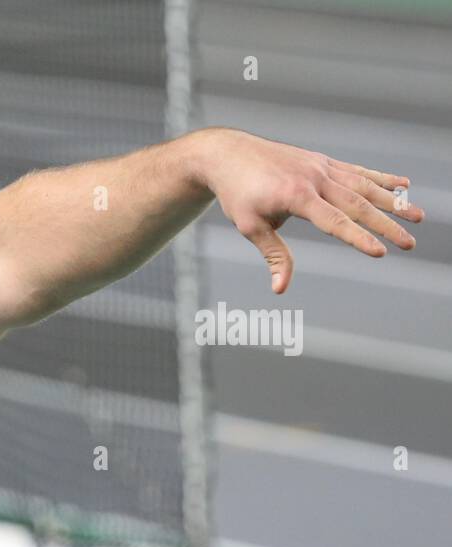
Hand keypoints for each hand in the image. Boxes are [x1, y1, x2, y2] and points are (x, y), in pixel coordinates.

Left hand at [193, 128, 423, 293]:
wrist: (229, 155)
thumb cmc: (237, 194)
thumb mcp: (250, 227)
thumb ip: (274, 255)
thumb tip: (280, 289)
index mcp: (297, 196)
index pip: (335, 222)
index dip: (358, 238)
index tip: (380, 252)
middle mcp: (315, 179)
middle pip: (358, 204)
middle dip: (387, 225)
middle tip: (410, 243)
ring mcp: (321, 167)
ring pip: (365, 185)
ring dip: (394, 201)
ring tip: (419, 215)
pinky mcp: (322, 162)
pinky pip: (357, 171)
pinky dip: (381, 178)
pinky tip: (404, 185)